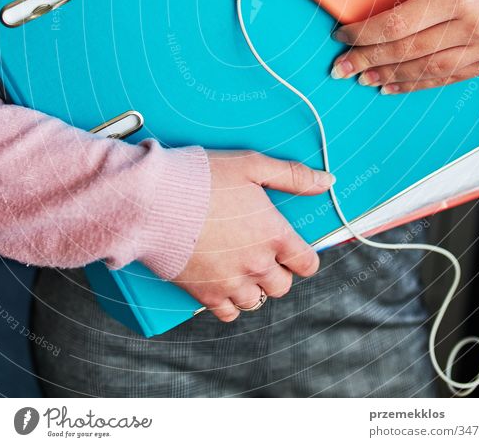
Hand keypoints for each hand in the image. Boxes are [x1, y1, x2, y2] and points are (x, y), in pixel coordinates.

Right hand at [173, 149, 333, 320]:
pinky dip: (228, 302)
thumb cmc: (201, 178)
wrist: (152, 201)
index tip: (292, 249)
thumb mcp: (251, 164)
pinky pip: (228, 313)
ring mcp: (230, 283)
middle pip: (282, 285)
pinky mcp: (204, 294)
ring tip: (239, 266)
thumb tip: (326, 183)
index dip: (302, 256)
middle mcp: (257, 265)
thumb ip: (292, 176)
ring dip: (253, 287)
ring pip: (257, 301)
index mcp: (274, 235)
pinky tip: (221, 281)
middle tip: (260, 251)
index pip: (307, 263)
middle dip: (277, 271)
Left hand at [331, 0, 478, 92]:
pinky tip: (393, 85)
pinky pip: (448, 79)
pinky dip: (417, 84)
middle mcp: (475, 25)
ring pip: (426, 71)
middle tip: (339, 66)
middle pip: (408, 51)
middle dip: (367, 60)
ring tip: (361, 78)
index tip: (342, 33)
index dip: (366, 33)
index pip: (400, 23)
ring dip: (389, 76)